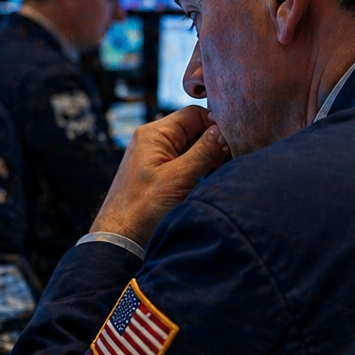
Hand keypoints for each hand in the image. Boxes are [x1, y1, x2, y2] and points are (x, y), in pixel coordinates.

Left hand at [90, 106, 229, 247]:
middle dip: (214, 144)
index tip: (233, 142)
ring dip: (209, 160)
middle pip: (195, 130)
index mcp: (155, 134)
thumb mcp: (178, 178)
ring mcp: (158, 158)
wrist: (121, 240)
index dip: (216, 125)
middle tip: (226, 163)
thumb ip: (204, 152)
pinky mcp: (162, 175)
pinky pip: (188, 164)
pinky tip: (208, 184)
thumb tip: (225, 130)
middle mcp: (155, 141)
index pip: (194, 114)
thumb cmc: (143, 209)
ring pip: (194, 149)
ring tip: (216, 176)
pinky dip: (201, 171)